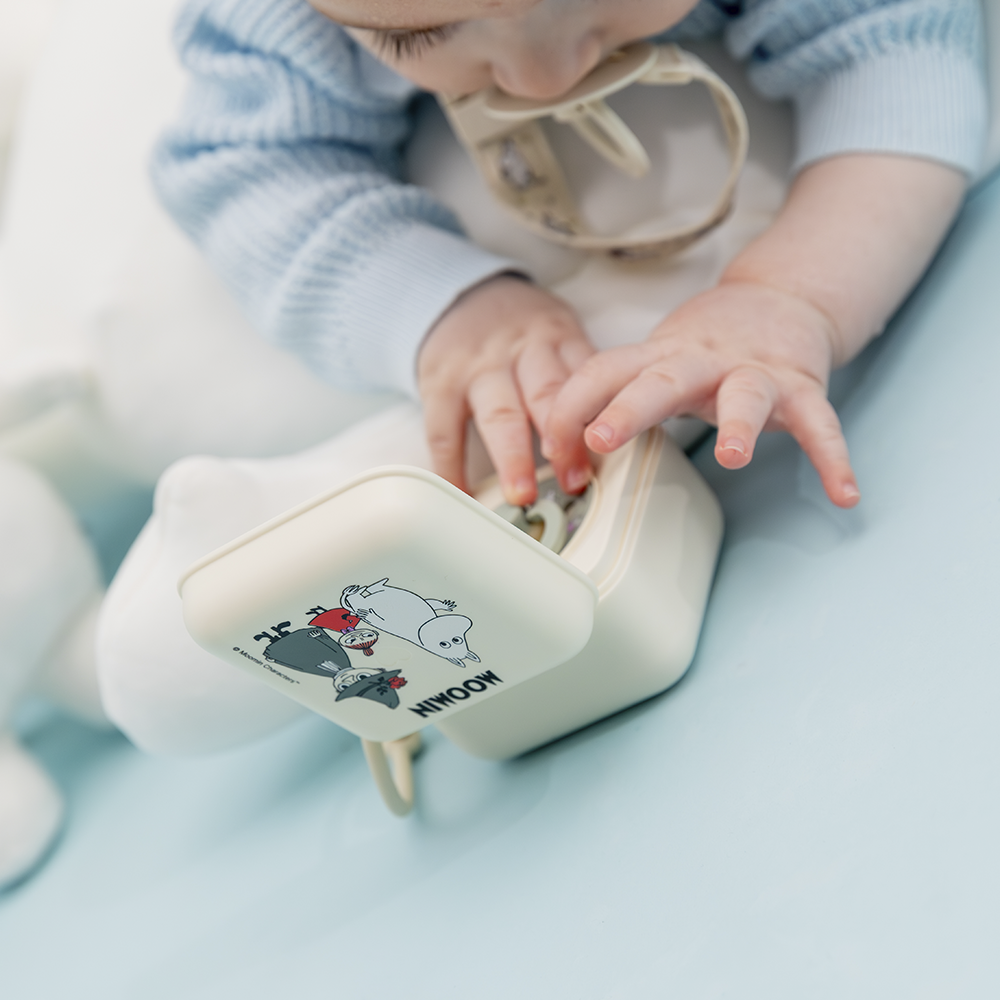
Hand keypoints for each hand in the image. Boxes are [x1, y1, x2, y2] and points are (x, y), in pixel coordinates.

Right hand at [417, 275, 594, 504]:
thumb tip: (610, 434)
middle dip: (562, 443)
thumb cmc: (519, 331)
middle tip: (572, 483)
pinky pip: (444, 430)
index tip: (606, 455)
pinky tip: (463, 493)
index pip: (583, 380)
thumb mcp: (557, 334)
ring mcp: (478, 368)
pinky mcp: (439, 383)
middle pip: (545, 397)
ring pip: (499, 415)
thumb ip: (579, 376)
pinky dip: (452, 466)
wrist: (460, 295)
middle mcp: (519, 351)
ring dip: (513, 457)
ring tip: (523, 494)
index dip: (596, 420)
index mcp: (556, 338)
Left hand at [543, 279, 861, 507]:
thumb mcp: (650, 364)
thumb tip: (560, 455)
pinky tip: (843, 492)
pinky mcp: (800, 387)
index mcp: (656, 358)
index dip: (570, 413)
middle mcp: (700, 362)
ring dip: (738, 423)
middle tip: (600, 439)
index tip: (556, 463)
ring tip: (734, 456)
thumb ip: (613, 401)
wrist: (776, 302)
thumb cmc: (701, 350)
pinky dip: (832, 456)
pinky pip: (819, 423)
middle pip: (659, 378)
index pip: (600, 373)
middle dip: (628, 408)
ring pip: (744, 394)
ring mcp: (752, 372)